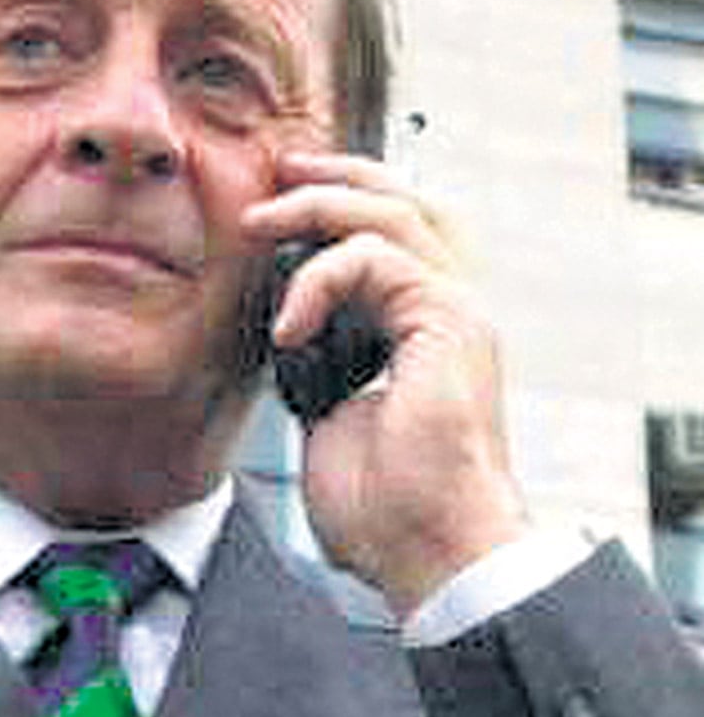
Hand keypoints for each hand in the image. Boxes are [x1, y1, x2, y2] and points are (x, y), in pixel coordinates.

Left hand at [242, 150, 531, 616]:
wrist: (425, 548)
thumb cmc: (382, 508)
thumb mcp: (331, 418)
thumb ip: (319, 368)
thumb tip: (282, 341)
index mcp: (426, 332)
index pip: (396, 238)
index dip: (341, 207)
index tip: (277, 203)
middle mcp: (453, 312)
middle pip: (410, 202)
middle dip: (339, 175)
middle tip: (278, 168)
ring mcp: (458, 314)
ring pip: (396, 214)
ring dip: (320, 206)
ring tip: (260, 222)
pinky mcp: (450, 324)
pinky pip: (379, 260)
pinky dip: (323, 277)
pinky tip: (288, 326)